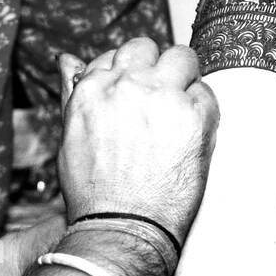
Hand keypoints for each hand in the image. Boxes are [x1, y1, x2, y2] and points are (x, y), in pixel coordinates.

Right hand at [57, 38, 218, 245]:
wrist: (121, 228)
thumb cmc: (93, 192)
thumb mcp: (70, 137)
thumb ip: (74, 92)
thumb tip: (68, 59)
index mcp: (92, 88)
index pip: (116, 55)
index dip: (130, 74)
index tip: (136, 94)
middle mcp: (126, 85)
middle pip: (148, 47)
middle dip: (155, 66)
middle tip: (161, 97)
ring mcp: (162, 98)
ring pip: (183, 58)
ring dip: (184, 78)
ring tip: (180, 111)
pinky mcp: (194, 117)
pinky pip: (207, 93)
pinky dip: (203, 110)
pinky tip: (190, 135)